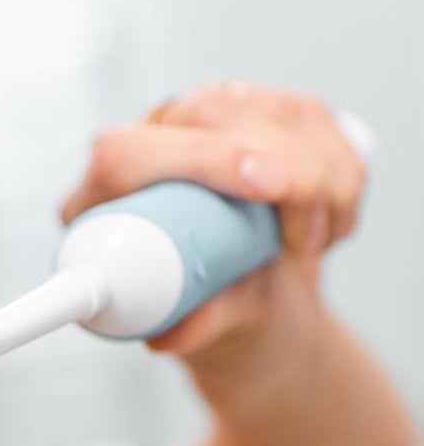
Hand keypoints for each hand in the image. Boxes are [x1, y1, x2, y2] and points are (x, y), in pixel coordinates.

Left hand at [56, 81, 370, 366]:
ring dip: (321, 179)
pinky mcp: (264, 113)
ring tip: (310, 246)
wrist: (249, 304)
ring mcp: (210, 119)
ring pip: (276, 110)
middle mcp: (151, 143)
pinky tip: (329, 220)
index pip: (129, 153)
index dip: (200, 159)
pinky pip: (316, 120)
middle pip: (210, 111)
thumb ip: (191, 324)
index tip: (268, 187)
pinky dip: (343, 174)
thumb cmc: (205, 311)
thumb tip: (172, 335)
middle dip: (283, 166)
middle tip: (305, 237)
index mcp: (103, 195)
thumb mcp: (201, 325)